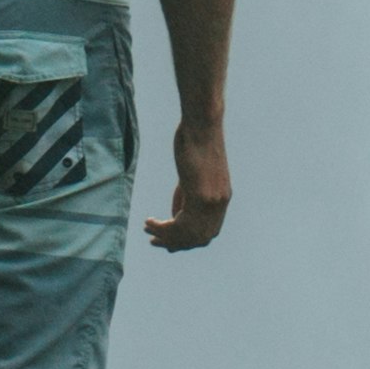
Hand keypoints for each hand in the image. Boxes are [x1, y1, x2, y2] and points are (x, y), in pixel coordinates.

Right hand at [147, 125, 230, 252]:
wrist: (203, 124)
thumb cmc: (196, 141)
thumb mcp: (191, 174)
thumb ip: (186, 196)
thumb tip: (175, 216)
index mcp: (221, 198)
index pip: (208, 232)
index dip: (188, 241)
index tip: (169, 241)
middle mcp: (220, 203)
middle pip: (199, 238)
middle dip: (176, 243)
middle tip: (155, 242)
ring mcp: (212, 201)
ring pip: (189, 234)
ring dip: (166, 237)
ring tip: (148, 231)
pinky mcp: (202, 196)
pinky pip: (181, 224)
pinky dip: (163, 227)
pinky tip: (149, 221)